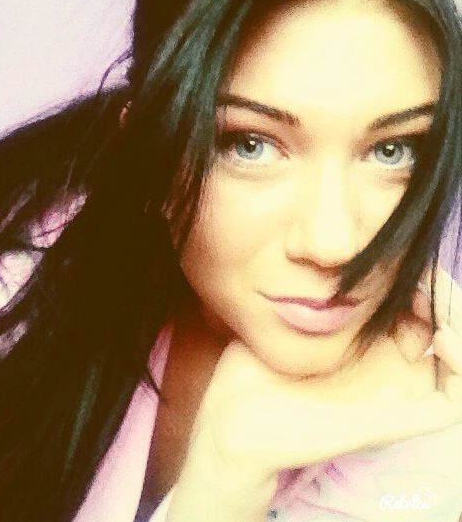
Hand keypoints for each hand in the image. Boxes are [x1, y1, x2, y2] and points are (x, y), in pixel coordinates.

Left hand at [187, 262, 461, 485]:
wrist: (237, 423)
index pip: (407, 310)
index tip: (405, 259)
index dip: (416, 283)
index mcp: (359, 346)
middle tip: (429, 276)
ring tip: (440, 302)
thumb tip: (327, 253)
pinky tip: (441, 337)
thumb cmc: (252, 371)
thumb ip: (311, 291)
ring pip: (451, 362)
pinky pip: (452, 399)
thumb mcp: (285, 319)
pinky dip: (460, 367)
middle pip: (434, 327)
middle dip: (440, 297)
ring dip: (457, 327)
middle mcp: (383, 367)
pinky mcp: (399, 418)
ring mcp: (393, 394)